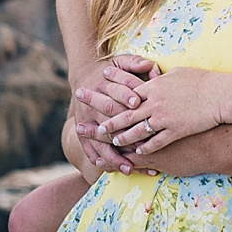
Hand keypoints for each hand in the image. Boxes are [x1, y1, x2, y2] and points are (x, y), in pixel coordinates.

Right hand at [72, 54, 161, 172]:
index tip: (137, 103)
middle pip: (108, 119)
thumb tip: (148, 64)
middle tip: (139, 144)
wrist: (82, 81)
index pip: (116, 91)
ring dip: (114, 156)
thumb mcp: (120, 61)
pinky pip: (91, 150)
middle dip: (122, 132)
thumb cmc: (109, 73)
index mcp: (103, 86)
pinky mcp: (83, 135)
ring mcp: (86, 121)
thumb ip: (134, 63)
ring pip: (100, 141)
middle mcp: (93, 105)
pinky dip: (100, 161)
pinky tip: (113, 170)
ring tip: (129, 169)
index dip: (126, 96)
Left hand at [96, 67, 222, 154]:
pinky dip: (145, 147)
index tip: (100, 102)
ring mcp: (164, 119)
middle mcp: (155, 103)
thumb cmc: (201, 81)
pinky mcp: (175, 131)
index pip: (127, 94)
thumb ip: (161, 77)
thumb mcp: (177, 73)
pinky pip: (156, 142)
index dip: (113, 99)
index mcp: (154, 87)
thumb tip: (153, 75)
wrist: (220, 95)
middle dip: (110, 123)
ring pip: (138, 131)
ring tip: (114, 143)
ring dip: (124, 138)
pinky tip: (138, 152)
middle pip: (127, 115)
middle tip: (96, 129)